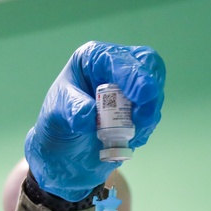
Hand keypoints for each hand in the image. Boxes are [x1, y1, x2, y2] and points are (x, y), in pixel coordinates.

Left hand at [24, 42, 165, 200]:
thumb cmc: (56, 124)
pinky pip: (151, 113)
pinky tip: (129, 140)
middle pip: (148, 65)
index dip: (134, 75)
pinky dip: (145, 128)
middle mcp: (116, 67)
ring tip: (128, 135)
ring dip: (147, 114)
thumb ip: (72, 110)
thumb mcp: (56, 114)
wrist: (62, 152)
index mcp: (94, 59)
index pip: (119, 58)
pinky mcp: (139, 108)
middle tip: (143, 117)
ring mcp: (131, 87)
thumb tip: (90, 115)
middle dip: (150, 91)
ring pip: (154, 91)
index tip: (141, 96)